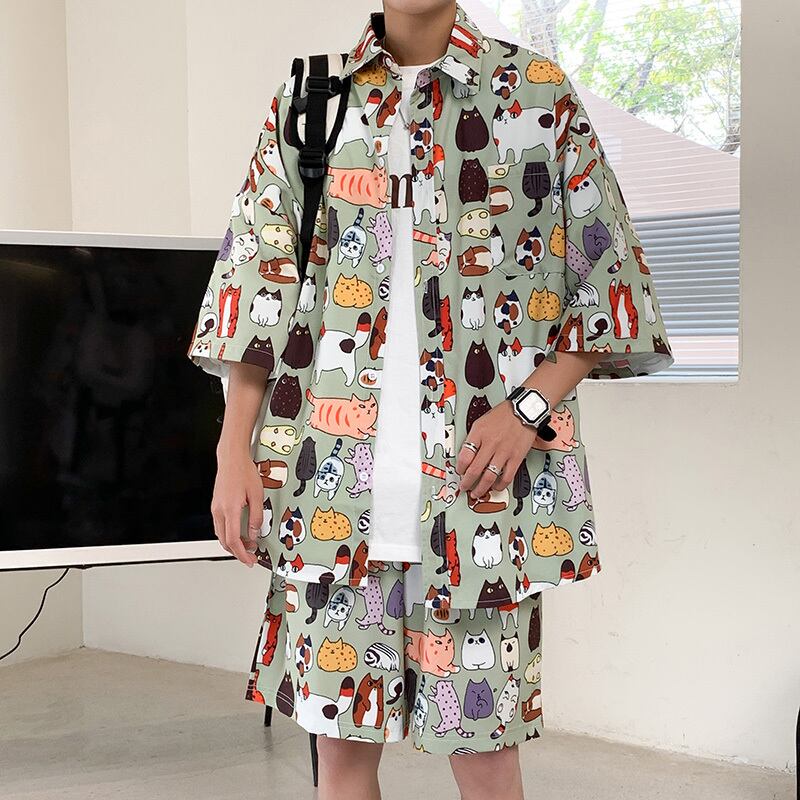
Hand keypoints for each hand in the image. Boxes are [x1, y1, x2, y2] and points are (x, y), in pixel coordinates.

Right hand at [210, 448, 261, 566]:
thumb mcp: (257, 495)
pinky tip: (240, 533)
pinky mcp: (216, 506)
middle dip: (238, 552)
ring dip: (233, 544)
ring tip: (248, 544)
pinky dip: (229, 534)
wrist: (231, 459)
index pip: (233, 540)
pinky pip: (220, 526)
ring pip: (221, 535)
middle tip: (250, 555)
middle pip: (224, 541)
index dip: (241, 554)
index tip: (249, 560)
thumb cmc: (243, 472)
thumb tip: (255, 533)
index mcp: (230, 509)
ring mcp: (215, 508)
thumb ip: (256, 517)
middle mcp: (219, 511)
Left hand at [456, 400, 538, 498]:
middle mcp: (490, 444)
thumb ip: (473, 439)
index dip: (460, 468)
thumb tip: (467, 456)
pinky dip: (499, 485)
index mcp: (479, 434)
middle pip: (474, 470)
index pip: (464, 456)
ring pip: (489, 477)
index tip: (459, 472)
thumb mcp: (481, 422)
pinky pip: (506, 477)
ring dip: (481, 488)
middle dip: (466, 483)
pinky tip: (495, 487)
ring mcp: (504, 452)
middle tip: (464, 488)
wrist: (524, 410)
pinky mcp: (516, 458)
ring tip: (476, 493)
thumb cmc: (503, 415)